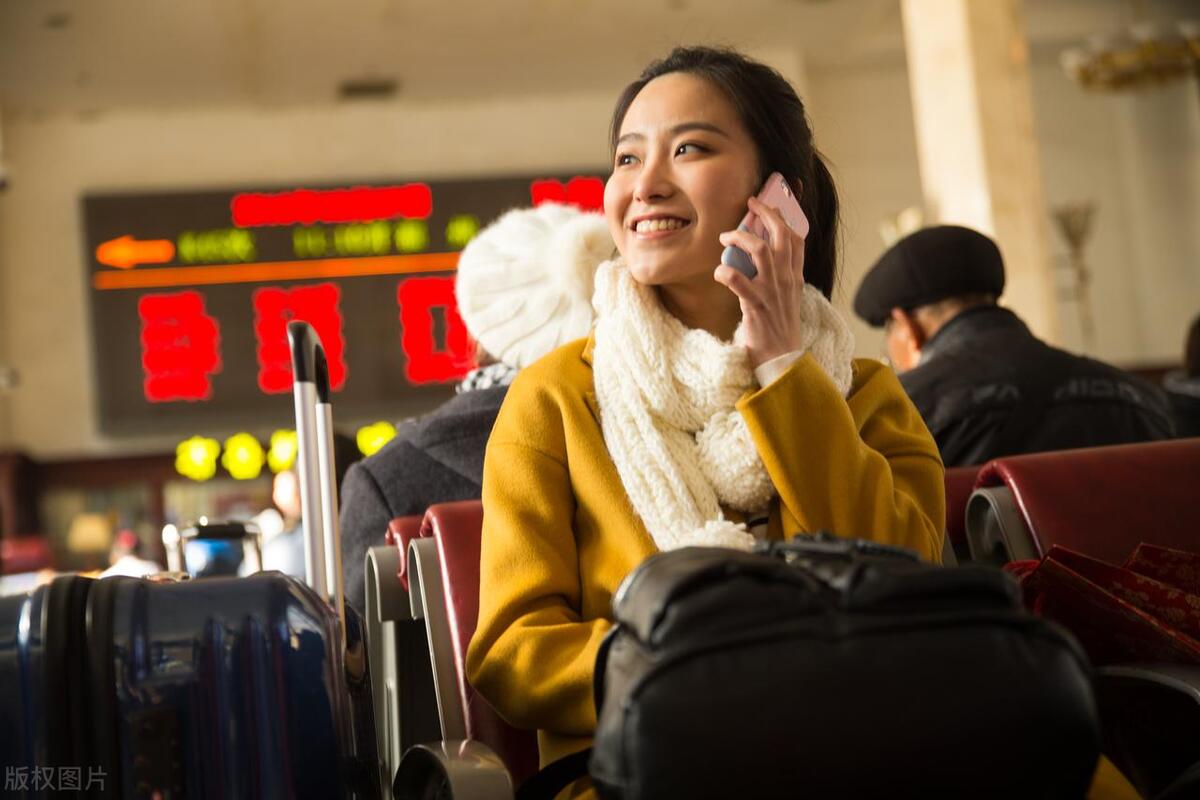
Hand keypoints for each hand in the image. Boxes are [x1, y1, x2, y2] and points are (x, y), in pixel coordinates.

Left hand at [714, 195, 806, 368]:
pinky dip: (726, 272)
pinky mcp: (756, 307)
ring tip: (725, 237)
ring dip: (741, 238)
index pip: (798, 237)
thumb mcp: (784, 297)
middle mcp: (786, 280)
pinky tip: (719, 271)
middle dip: (767, 214)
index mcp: (794, 276)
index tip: (778, 197)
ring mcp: (773, 293)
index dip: (789, 213)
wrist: (782, 361)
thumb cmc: (777, 328)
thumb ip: (777, 273)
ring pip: (762, 252)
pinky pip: (739, 281)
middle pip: (782, 236)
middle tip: (751, 203)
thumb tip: (759, 250)